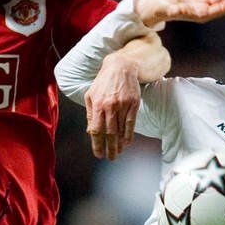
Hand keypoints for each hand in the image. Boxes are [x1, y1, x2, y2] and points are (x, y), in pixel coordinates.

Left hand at [84, 33, 168, 160]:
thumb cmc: (104, 82)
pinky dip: (129, 135)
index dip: (97, 145)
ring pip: (120, 130)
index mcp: (97, 104)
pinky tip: (127, 142)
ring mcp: (123, 105)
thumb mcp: (91, 95)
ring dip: (119, 144)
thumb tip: (91, 132)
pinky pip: (131, 123)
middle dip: (110, 148)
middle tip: (111, 158)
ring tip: (118, 152)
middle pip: (109, 133)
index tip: (99, 155)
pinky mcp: (133, 104)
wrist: (121, 67)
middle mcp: (110, 106)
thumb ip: (91, 114)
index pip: (96, 130)